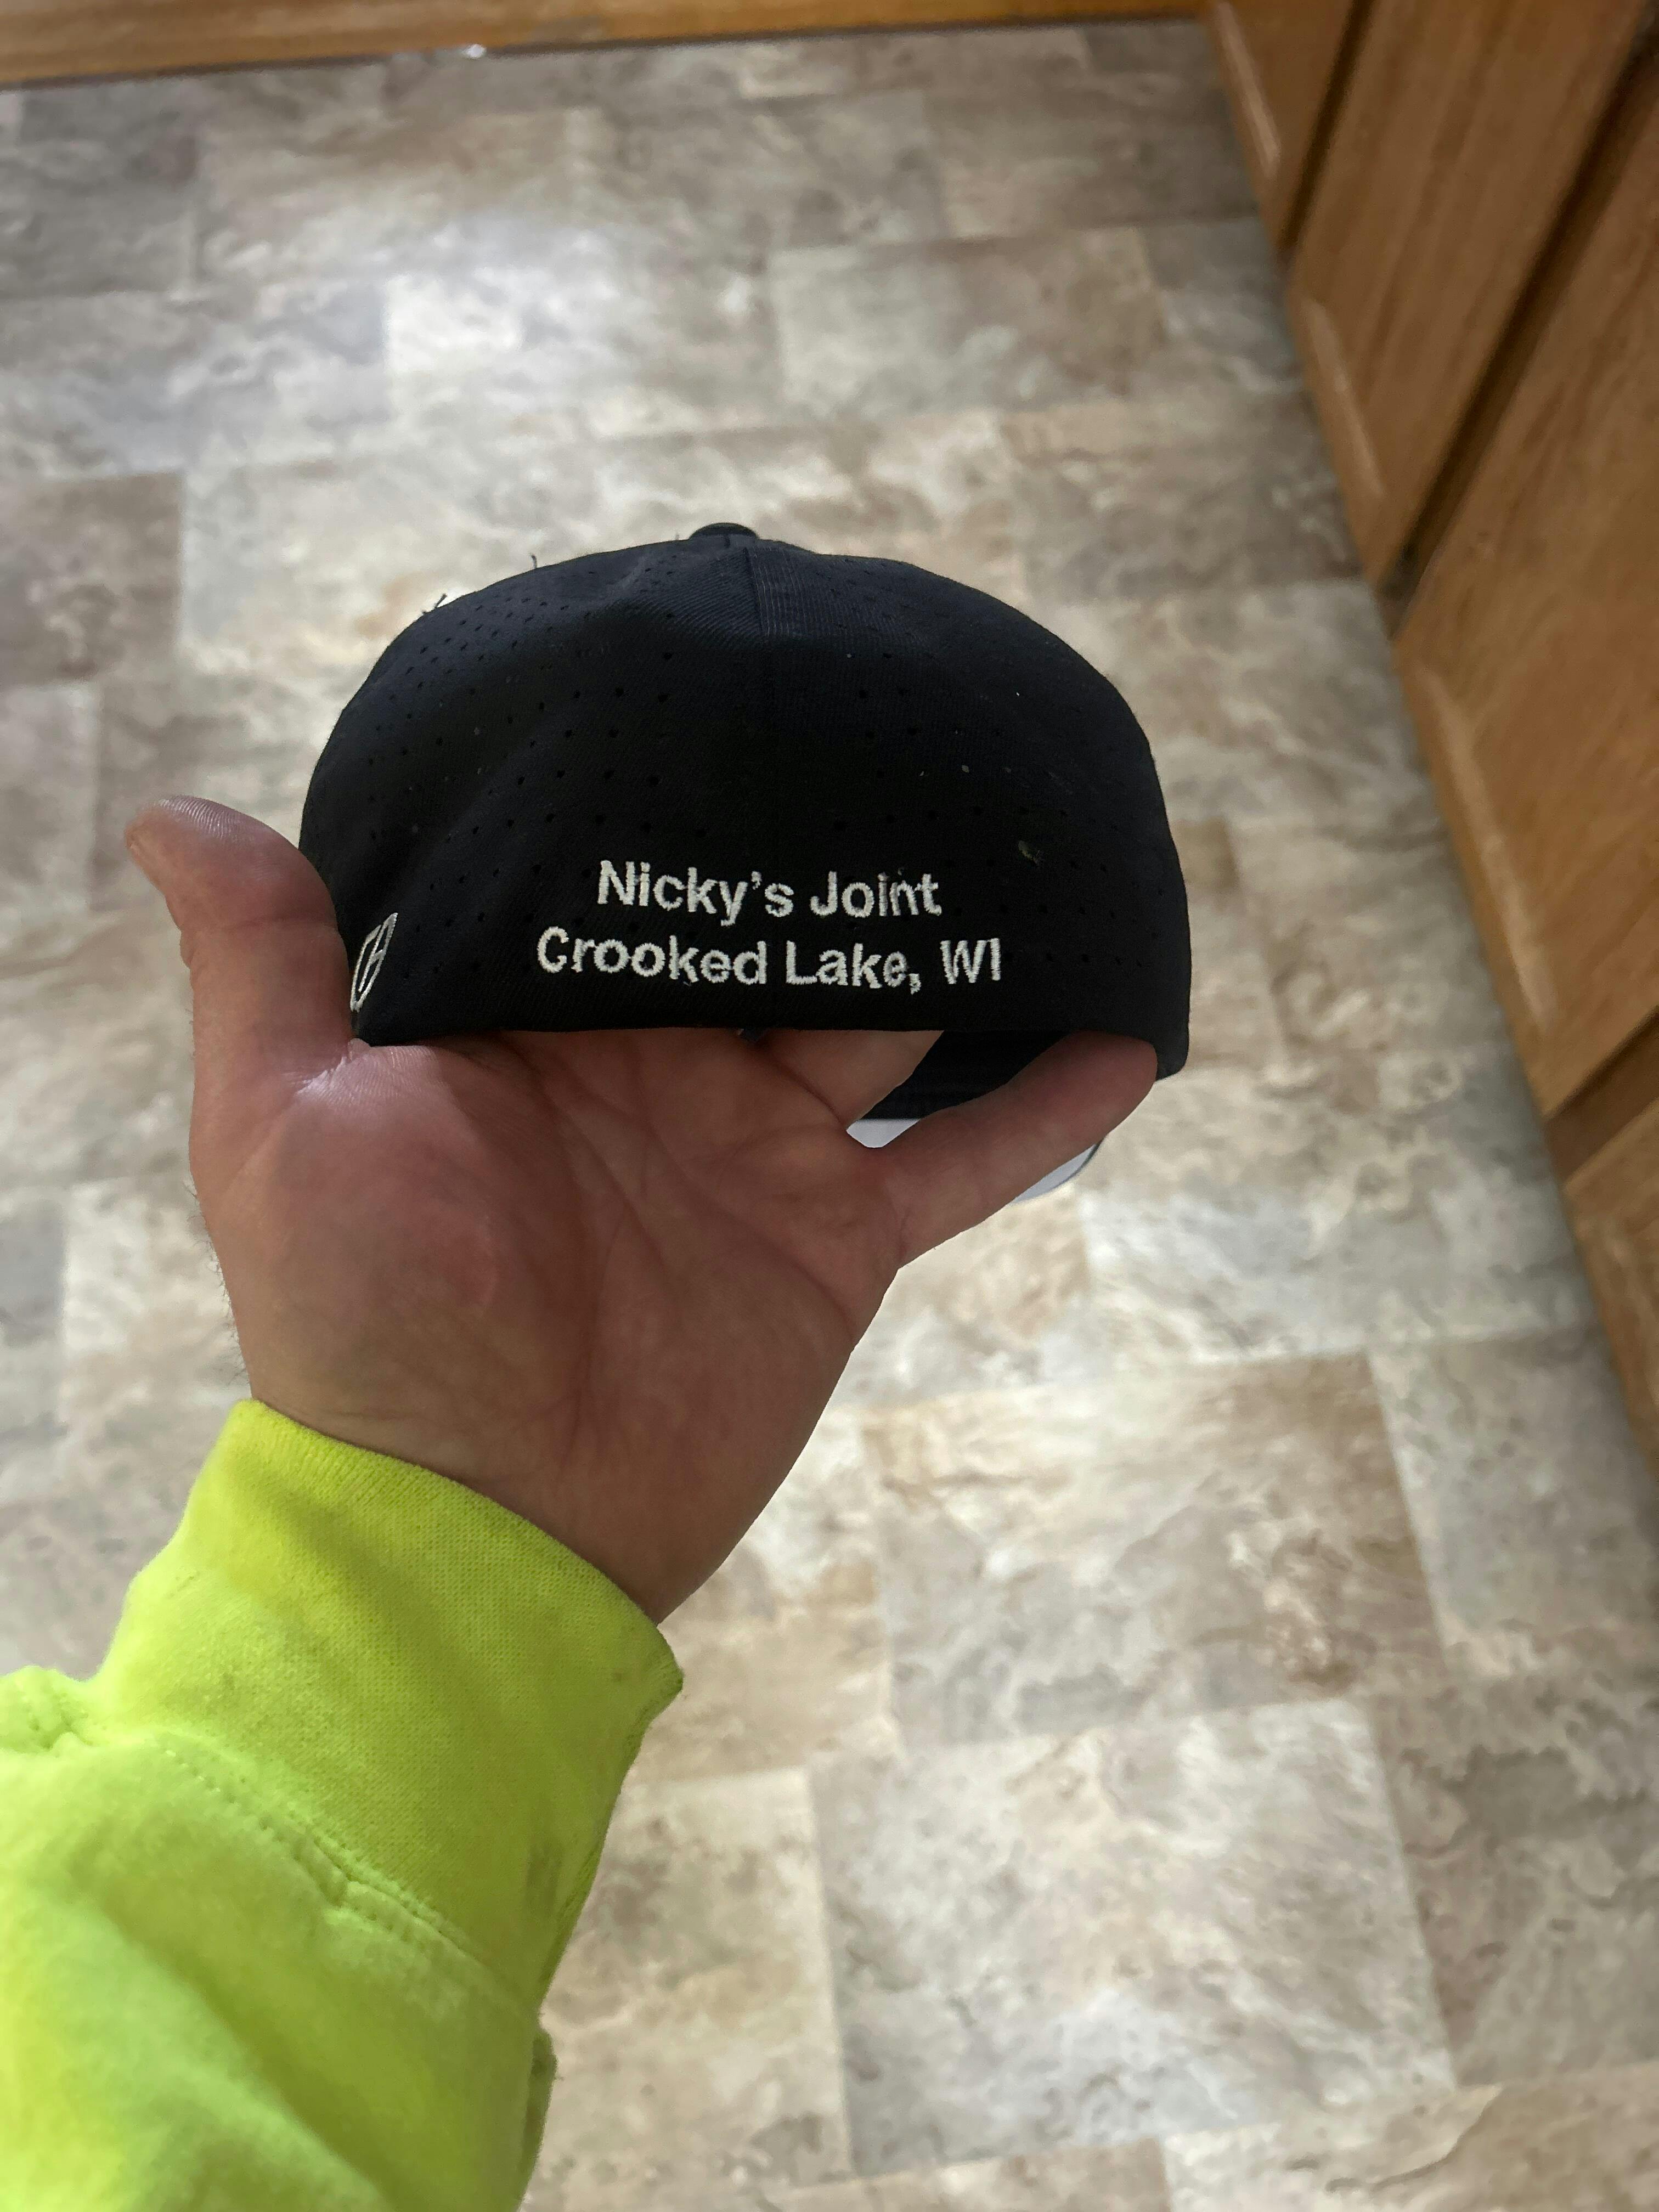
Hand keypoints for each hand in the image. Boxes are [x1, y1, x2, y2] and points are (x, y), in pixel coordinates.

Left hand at [125, 797, 1154, 1624]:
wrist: (479, 1523)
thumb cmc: (363, 1320)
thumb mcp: (284, 1124)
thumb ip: (267, 966)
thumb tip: (173, 807)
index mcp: (538, 1025)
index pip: (611, 874)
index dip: (660, 785)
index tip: (723, 672)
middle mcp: (659, 1069)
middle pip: (767, 926)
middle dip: (827, 837)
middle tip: (910, 718)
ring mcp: (759, 1150)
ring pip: (884, 1020)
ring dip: (955, 942)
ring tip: (1037, 839)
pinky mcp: (833, 1241)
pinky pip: (960, 1168)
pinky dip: (1044, 1110)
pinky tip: (1129, 1039)